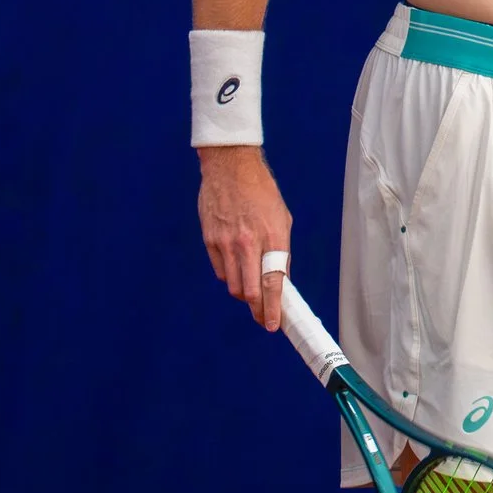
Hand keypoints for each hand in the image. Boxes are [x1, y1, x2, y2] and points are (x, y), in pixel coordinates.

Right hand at [198, 145, 291, 329]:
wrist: (230, 168)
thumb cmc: (261, 192)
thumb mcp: (282, 219)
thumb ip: (281, 251)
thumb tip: (281, 279)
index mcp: (272, 237)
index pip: (273, 283)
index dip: (272, 308)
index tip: (272, 325)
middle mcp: (248, 244)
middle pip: (250, 291)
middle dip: (257, 310)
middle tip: (262, 318)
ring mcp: (226, 243)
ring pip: (233, 285)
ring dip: (244, 293)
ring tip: (252, 290)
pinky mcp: (210, 240)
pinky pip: (220, 271)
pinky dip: (229, 276)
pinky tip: (236, 268)